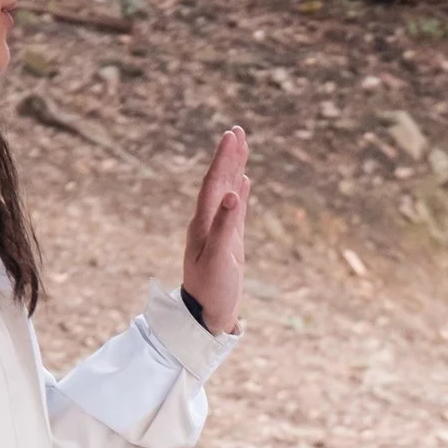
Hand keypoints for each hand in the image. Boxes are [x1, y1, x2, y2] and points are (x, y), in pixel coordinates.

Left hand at [182, 126, 249, 334]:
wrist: (207, 316)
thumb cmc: (212, 290)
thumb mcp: (218, 258)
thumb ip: (225, 226)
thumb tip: (232, 193)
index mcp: (204, 223)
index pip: (214, 183)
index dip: (224, 158)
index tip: (232, 134)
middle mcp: (209, 222)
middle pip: (219, 182)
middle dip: (228, 157)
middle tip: (237, 131)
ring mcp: (219, 231)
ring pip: (228, 192)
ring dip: (234, 169)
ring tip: (241, 148)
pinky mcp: (229, 241)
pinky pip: (235, 209)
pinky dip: (240, 192)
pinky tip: (244, 183)